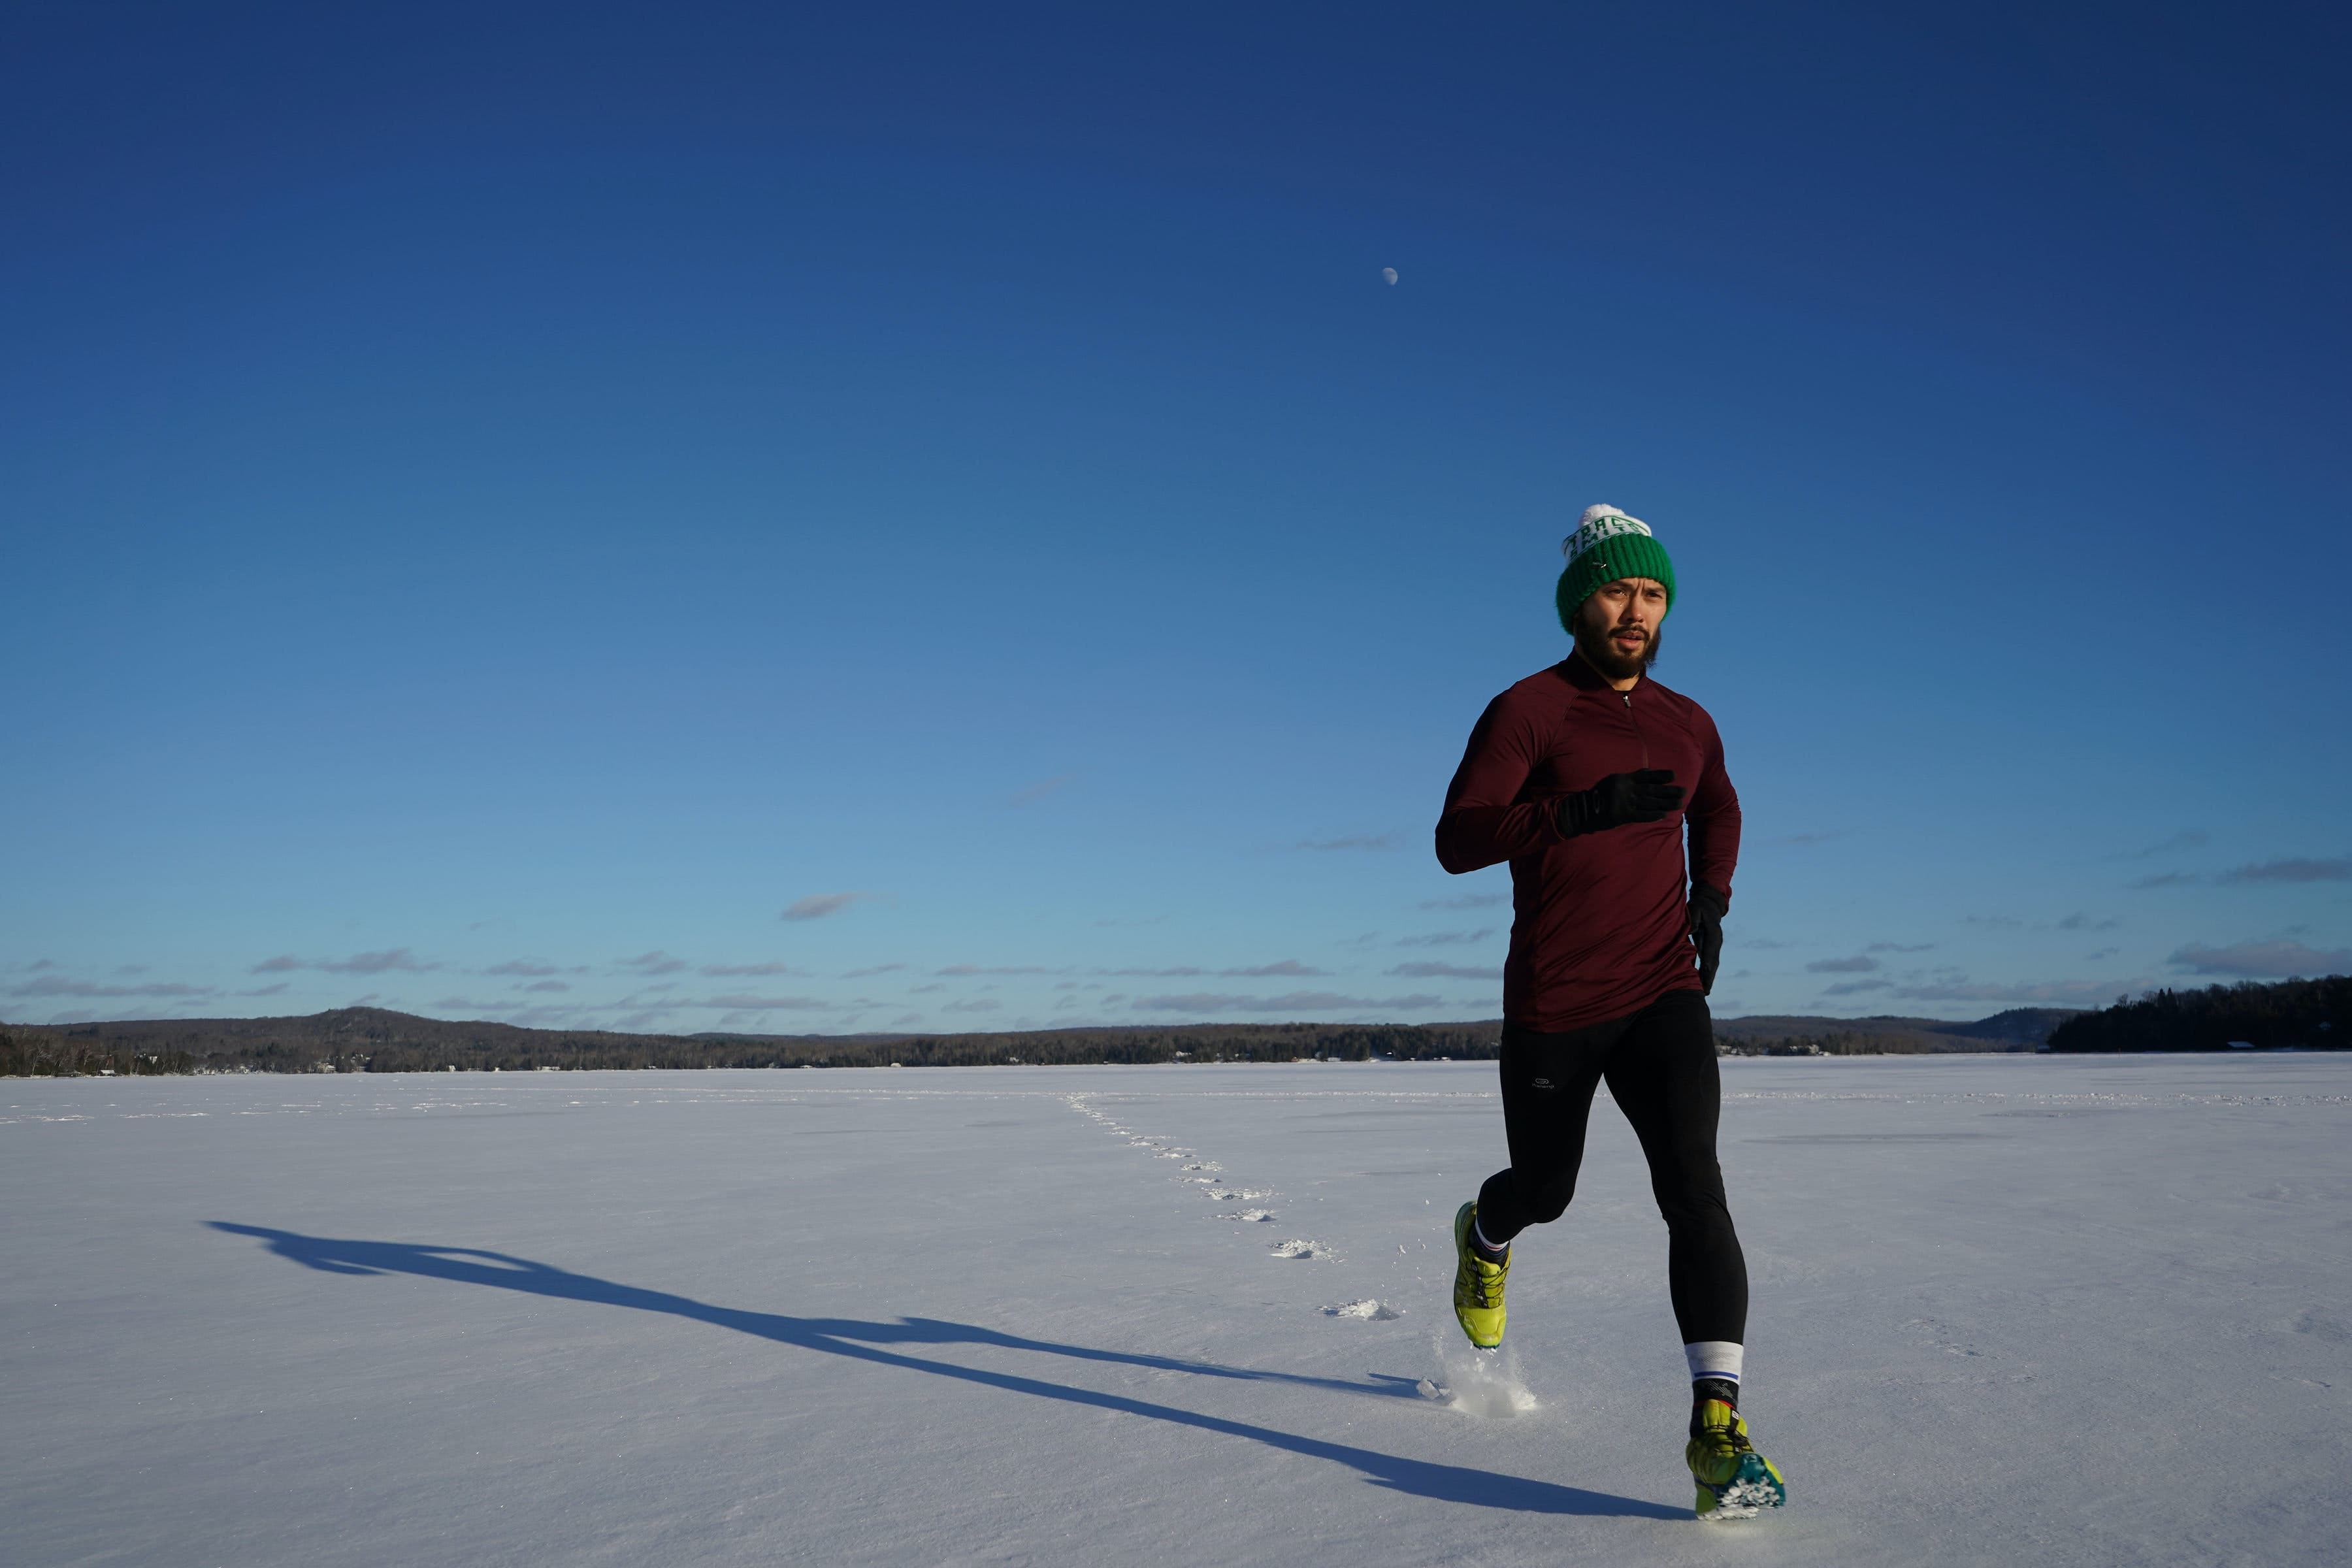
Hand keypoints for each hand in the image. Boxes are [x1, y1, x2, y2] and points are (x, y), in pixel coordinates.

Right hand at [1553, 769, 1684, 837]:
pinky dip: (1652, 815)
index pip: (1646, 776)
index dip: (1660, 775)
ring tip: (1679, 804)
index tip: (1673, 775)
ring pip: (1649, 802)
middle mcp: (1626, 789)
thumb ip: (1630, 777)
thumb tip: (1647, 773)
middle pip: (1651, 789)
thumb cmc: (1600, 794)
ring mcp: (1624, 802)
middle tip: (1683, 792)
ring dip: (1665, 803)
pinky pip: (1640, 815)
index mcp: (1624, 779)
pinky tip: (1663, 816)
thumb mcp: (1614, 780)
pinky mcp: (1622, 815)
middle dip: (1668, 791)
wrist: (1584, 809)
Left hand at [1688, 882, 1727, 995]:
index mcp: (1714, 934)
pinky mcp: (1710, 948)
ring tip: (1704, 993)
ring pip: (1713, 965)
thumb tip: (1692, 931)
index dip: (1708, 963)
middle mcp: (1716, 942)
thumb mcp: (1696, 909)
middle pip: (1714, 963)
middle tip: (1705, 992)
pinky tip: (1702, 983)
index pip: (1710, 951)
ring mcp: (1715, 946)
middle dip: (1709, 977)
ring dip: (1708, 978)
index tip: (1706, 974)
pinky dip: (1706, 973)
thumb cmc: (1699, 906)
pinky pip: (1709, 963)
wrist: (1709, 904)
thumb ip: (1694, 919)